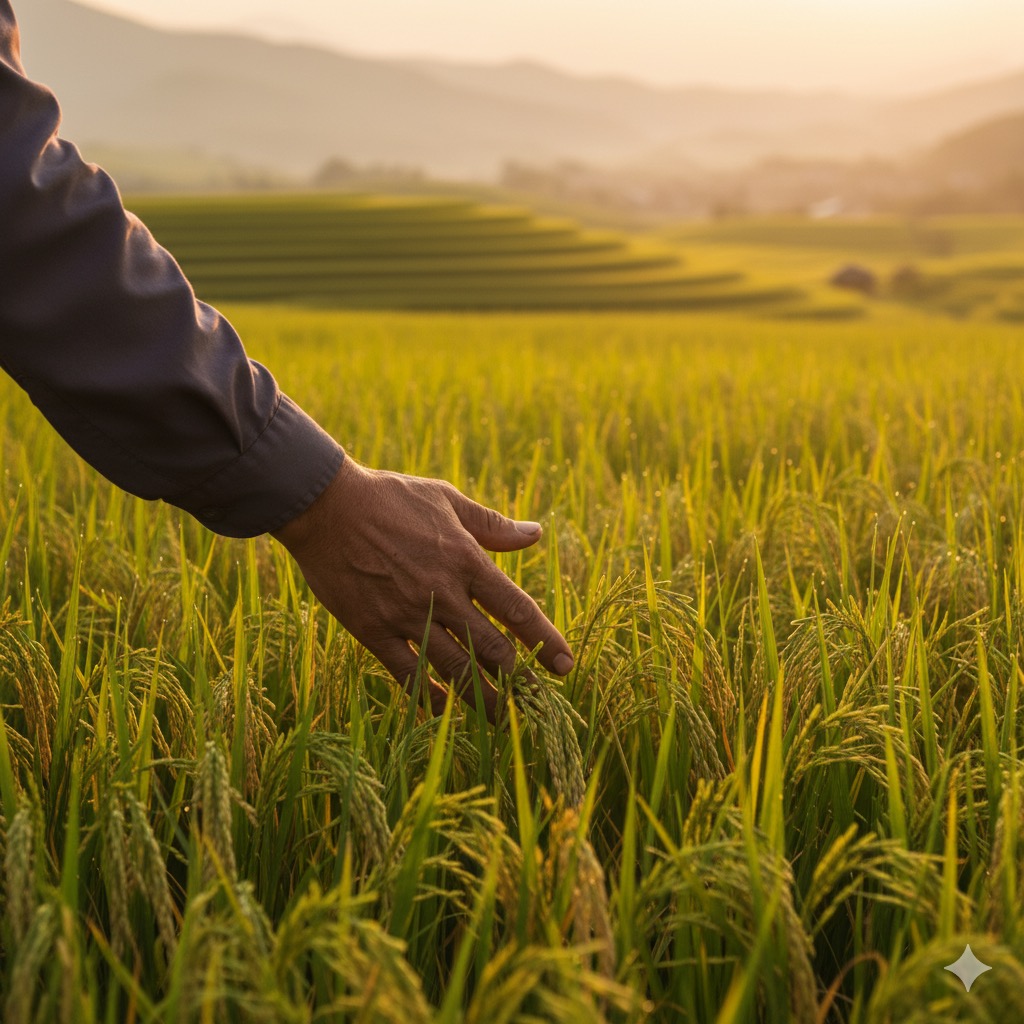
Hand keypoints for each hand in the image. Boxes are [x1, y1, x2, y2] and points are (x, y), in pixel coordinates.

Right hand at [271, 458, 573, 720]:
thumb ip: (492, 524)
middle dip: (519, 681)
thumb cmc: (389, 497)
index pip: (517, 610)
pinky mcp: (373, 632)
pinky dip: (429, 696)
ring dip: (483, 699)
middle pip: (492, 649)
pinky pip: (407, 675)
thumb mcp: (446, 500)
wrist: (324, 507)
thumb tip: (535, 533)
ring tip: (504, 721)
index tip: (565, 666)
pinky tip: (445, 710)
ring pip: (454, 670)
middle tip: (537, 704)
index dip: (546, 642)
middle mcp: (442, 594)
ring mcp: (406, 616)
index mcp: (465, 560)